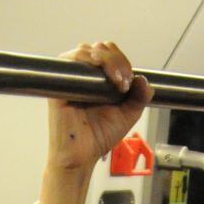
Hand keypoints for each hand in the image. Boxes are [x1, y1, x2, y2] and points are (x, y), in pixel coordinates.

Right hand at [38, 41, 151, 203]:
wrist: (82, 156)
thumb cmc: (99, 137)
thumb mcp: (127, 114)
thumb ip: (139, 97)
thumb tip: (144, 79)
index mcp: (97, 79)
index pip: (109, 53)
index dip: (122, 61)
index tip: (130, 81)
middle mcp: (82, 76)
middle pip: (99, 48)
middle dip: (117, 60)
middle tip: (124, 82)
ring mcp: (69, 79)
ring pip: (86, 50)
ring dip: (106, 60)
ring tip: (117, 82)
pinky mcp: (59, 85)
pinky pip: (69, 61)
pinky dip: (86, 60)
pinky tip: (100, 78)